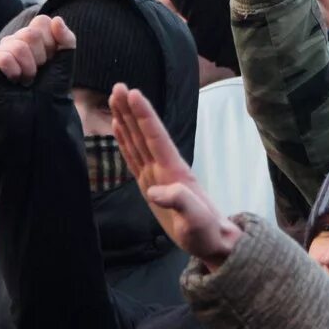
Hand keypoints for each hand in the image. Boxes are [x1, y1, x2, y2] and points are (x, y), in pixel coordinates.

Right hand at [0, 15, 74, 85]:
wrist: (38, 114)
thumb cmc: (50, 89)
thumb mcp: (65, 62)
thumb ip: (66, 39)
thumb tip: (56, 19)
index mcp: (37, 39)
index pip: (41, 21)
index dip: (51, 42)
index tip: (51, 60)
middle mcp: (19, 41)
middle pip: (30, 32)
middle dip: (40, 57)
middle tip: (37, 73)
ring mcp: (3, 50)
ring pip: (17, 44)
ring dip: (28, 68)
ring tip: (26, 80)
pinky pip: (3, 56)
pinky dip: (13, 71)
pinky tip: (13, 80)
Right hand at [111, 83, 241, 266]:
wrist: (212, 241)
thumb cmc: (205, 231)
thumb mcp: (195, 220)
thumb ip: (179, 203)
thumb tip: (153, 191)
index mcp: (174, 171)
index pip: (156, 137)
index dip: (145, 116)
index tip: (133, 94)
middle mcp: (164, 168)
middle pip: (144, 133)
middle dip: (131, 110)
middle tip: (117, 86)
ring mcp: (157, 175)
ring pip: (137, 141)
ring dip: (126, 120)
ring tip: (115, 99)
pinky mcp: (151, 184)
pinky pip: (135, 157)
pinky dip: (126, 141)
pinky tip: (119, 128)